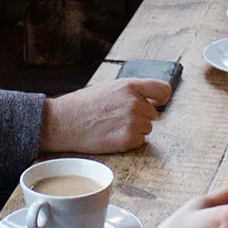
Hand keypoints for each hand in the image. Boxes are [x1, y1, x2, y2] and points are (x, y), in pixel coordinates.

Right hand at [39, 78, 170, 152]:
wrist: (63, 122)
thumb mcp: (110, 88)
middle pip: (152, 114)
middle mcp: (135, 103)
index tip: (157, 102)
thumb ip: (132, 92)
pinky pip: (139, 142)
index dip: (161, 98)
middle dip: (139, 117)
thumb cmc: (84, 105)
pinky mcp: (128, 139)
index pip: (163, 89)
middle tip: (116, 117)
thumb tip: (154, 101)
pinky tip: (111, 136)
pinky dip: (128, 141)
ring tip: (111, 126)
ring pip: (146, 129)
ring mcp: (132, 121)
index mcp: (130, 86)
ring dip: (134, 130)